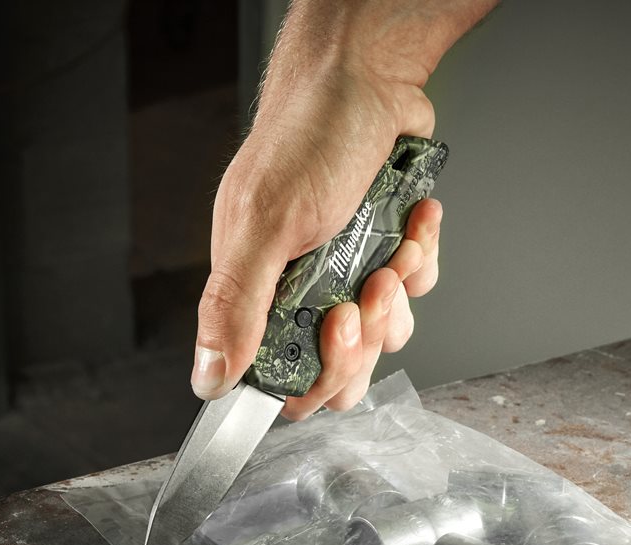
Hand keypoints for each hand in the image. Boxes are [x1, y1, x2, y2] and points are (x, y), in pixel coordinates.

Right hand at [190, 2, 445, 417]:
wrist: (367, 81)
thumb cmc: (307, 137)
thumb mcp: (265, 226)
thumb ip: (235, 306)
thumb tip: (208, 377)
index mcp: (257, 290)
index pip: (284, 376)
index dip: (319, 372)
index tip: (338, 329)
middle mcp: (300, 289)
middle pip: (343, 365)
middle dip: (370, 334)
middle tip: (372, 287)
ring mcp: (346, 272)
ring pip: (386, 331)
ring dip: (401, 292)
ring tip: (396, 247)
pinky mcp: (384, 252)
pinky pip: (415, 288)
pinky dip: (422, 258)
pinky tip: (413, 220)